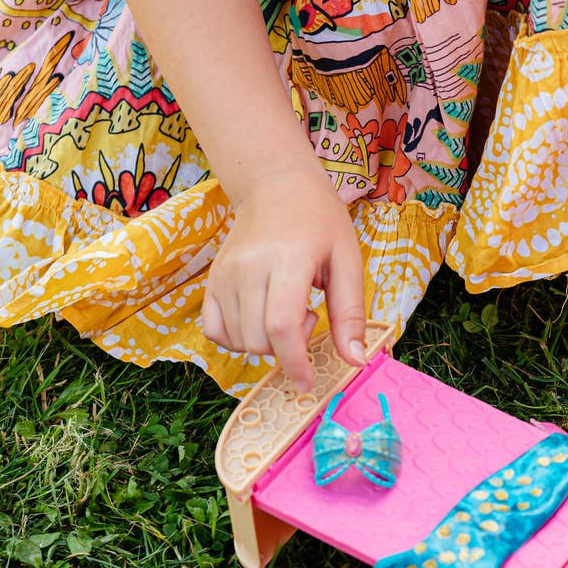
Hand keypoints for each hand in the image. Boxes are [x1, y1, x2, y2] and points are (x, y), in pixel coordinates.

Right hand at [202, 168, 367, 389]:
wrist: (276, 186)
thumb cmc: (319, 221)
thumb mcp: (348, 260)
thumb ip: (350, 313)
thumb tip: (355, 360)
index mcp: (288, 260)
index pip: (281, 327)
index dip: (294, 363)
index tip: (308, 382)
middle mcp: (249, 268)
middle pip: (258, 340)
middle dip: (286, 349)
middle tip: (307, 316)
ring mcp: (225, 274)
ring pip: (238, 340)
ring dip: (266, 343)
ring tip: (286, 310)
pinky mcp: (212, 280)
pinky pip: (215, 330)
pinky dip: (237, 339)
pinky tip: (259, 320)